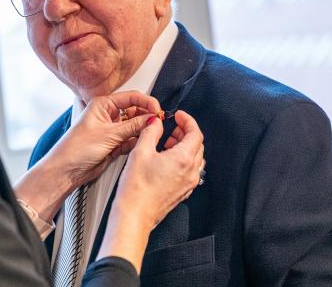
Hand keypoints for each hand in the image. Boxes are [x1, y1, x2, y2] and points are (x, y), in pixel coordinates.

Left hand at [43, 91, 162, 188]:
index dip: (146, 102)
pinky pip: (131, 139)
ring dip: (142, 130)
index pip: (131, 97)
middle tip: (157, 123)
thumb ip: (133, 126)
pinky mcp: (114, 144)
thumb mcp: (108, 134)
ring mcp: (112, 130)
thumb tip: (151, 118)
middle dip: (146, 117)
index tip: (157, 110)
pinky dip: (136, 141)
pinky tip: (140, 143)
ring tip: (150, 134)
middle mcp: (108, 115)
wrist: (67, 170)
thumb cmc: (75, 149)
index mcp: (103, 105)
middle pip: (135, 111)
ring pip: (134, 126)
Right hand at [98, 110, 204, 271]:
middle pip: (197, 145)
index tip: (178, 115)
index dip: (187, 120)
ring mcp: (188, 183)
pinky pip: (190, 170)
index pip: (195, 133)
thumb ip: (151, 131)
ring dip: (185, 146)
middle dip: (185, 132)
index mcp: (183, 159)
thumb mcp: (141, 151)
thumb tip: (156, 122)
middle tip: (172, 127)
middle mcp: (190, 172)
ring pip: (195, 158)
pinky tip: (166, 159)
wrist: (134, 215)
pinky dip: (183, 159)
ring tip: (168, 143)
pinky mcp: (182, 192)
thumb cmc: (136, 188)